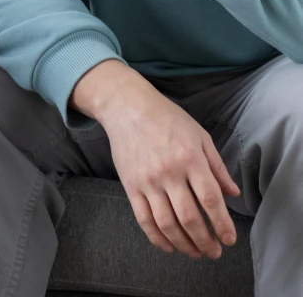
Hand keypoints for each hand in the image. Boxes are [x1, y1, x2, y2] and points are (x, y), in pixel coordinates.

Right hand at [72, 61, 239, 259]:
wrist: (127, 107)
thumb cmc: (166, 118)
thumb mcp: (199, 135)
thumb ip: (217, 166)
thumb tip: (232, 194)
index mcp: (189, 158)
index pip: (210, 200)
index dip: (222, 224)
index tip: (229, 239)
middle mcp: (168, 172)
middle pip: (190, 217)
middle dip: (205, 241)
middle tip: (214, 252)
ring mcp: (147, 181)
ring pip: (167, 224)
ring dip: (184, 244)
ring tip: (195, 253)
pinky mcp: (130, 186)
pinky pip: (144, 219)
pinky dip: (157, 238)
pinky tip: (169, 246)